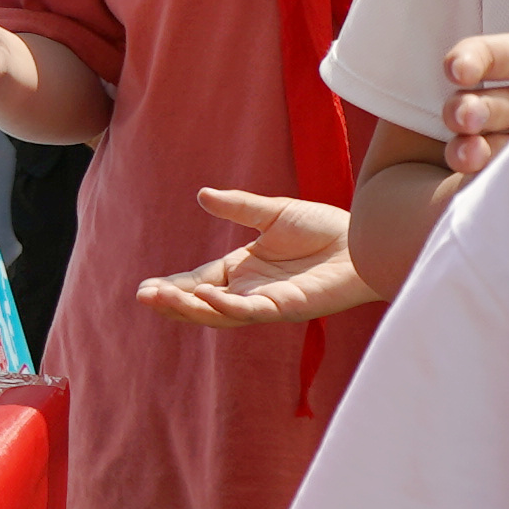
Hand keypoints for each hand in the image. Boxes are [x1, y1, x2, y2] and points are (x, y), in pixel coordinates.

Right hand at [136, 184, 365, 328]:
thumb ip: (239, 206)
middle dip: (172, 302)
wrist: (365, 239)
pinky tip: (204, 294)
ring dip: (189, 307)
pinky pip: (250, 311)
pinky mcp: (286, 307)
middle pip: (202, 303)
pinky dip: (224, 305)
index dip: (174, 286)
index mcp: (244, 270)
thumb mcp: (274, 212)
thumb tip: (202, 195)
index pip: (200, 282)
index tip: (145, 288)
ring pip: (219, 313)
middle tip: (143, 297)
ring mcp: (267, 301)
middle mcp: (251, 290)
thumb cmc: (326, 228)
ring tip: (160, 298)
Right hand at [435, 0, 508, 170]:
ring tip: (474, 154)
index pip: (489, 55)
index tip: (461, 69)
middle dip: (461, 108)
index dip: (467, 59)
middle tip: (473, 116)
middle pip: (473, 100)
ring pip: (477, 141)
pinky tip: (484, 180)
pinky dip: (482, 181)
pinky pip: (501, 177)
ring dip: (464, 146)